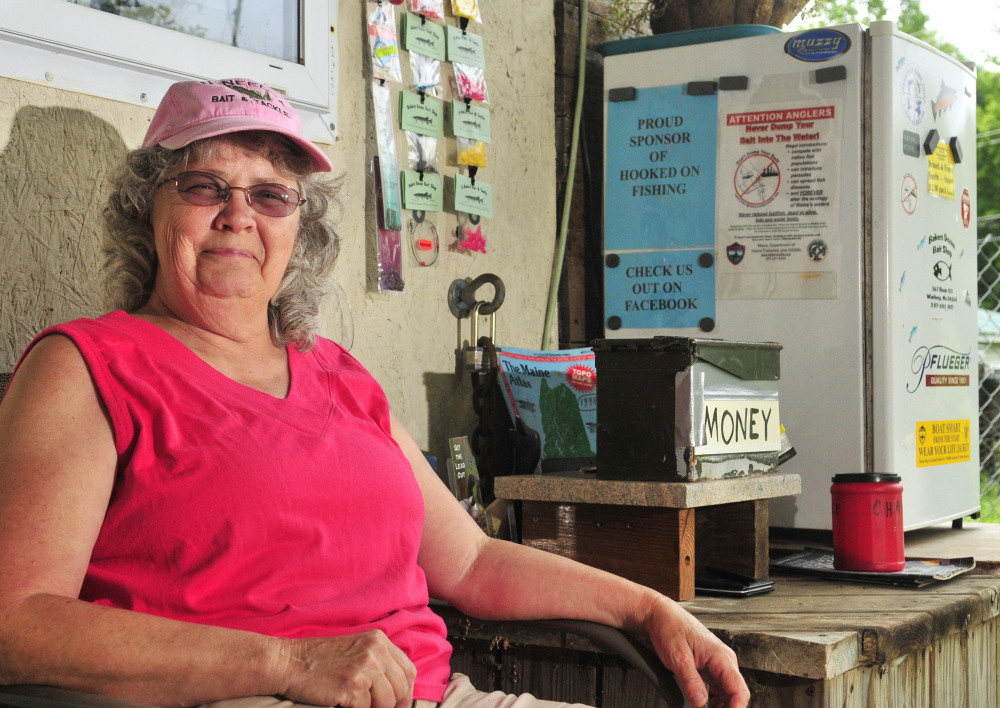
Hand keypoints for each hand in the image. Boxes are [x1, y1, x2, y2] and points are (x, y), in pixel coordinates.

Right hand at [278, 629, 416, 707]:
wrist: (291, 662)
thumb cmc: (320, 660)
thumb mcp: (356, 650)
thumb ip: (379, 662)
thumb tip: (399, 690)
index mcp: (379, 640)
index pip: (409, 670)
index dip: (407, 692)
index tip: (399, 705)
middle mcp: (375, 650)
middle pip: (401, 687)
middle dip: (394, 705)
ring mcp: (364, 667)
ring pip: (387, 701)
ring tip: (359, 705)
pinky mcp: (352, 685)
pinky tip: (345, 704)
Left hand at [643, 595, 749, 707]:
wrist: (661, 615)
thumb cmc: (670, 628)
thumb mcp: (677, 657)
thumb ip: (690, 681)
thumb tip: (701, 702)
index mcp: (721, 656)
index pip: (740, 690)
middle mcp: (724, 659)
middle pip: (736, 692)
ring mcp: (718, 663)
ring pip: (728, 691)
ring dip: (721, 705)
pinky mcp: (710, 665)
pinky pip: (719, 686)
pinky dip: (714, 698)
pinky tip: (704, 704)